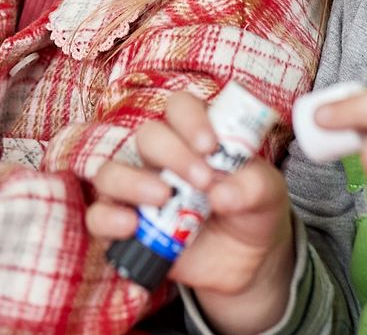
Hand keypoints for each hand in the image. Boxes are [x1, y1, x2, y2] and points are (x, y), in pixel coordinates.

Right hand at [85, 92, 295, 334]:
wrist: (247, 260)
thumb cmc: (252, 211)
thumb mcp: (268, 196)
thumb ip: (253, 187)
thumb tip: (221, 194)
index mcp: (194, 136)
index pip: (180, 107)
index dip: (191, 120)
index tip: (211, 145)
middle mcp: (161, 158)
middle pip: (148, 136)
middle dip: (173, 154)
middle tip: (202, 181)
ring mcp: (138, 191)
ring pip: (111, 172)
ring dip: (133, 182)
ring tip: (163, 198)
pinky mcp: (126, 226)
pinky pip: (98, 216)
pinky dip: (108, 218)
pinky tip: (131, 226)